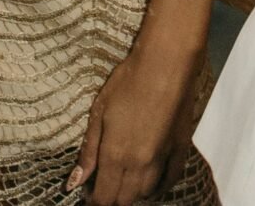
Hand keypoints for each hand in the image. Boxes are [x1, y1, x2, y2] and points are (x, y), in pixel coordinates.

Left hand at [69, 38, 196, 205]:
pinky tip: (151, 186)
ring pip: (145, 192)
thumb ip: (88, 151)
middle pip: (124, 199)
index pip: (103, 197)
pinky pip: (170, 180)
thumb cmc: (128, 82)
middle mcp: (139, 163)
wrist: (166, 63)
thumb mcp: (99, 113)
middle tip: (102, 185)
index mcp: (115, 154)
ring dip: (132, 193)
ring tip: (123, 181)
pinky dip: (159, 188)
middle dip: (111, 198)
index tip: (87, 193)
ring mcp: (162, 157)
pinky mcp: (181, 147)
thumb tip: (74, 183)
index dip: (93, 200)